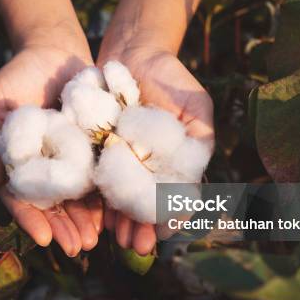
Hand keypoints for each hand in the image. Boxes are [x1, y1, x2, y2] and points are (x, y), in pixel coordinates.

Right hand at [0, 41, 102, 255]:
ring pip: (76, 197)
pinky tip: (111, 215)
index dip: (30, 219)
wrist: (53, 49)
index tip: (43, 239)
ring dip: (84, 221)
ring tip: (95, 241)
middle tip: (77, 249)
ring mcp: (69, 158)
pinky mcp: (93, 146)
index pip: (21, 197)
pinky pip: (98, 175)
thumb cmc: (16, 74)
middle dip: (63, 228)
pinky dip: (104, 196)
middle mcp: (43, 165)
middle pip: (52, 205)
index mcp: (17, 162)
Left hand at [99, 46, 214, 254]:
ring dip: (122, 221)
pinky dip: (101, 199)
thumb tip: (197, 179)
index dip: (170, 216)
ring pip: (123, 198)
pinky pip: (99, 179)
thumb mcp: (196, 106)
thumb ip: (201, 140)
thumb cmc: (171, 79)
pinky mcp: (97, 150)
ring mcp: (123, 160)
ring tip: (119, 240)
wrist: (133, 53)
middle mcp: (148, 166)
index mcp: (173, 162)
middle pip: (145, 203)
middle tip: (138, 246)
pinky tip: (100, 218)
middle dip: (142, 226)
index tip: (165, 232)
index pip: (173, 196)